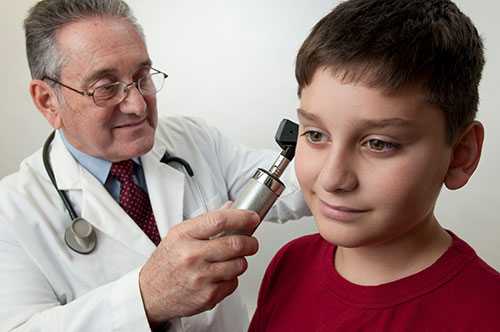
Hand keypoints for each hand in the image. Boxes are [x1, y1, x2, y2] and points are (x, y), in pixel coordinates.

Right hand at [138, 208, 259, 323]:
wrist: (149, 294)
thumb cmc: (166, 263)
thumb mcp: (179, 235)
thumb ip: (206, 222)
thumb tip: (232, 207)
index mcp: (184, 236)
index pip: (220, 220)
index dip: (242, 217)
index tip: (252, 218)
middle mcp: (192, 256)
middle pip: (235, 244)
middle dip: (250, 242)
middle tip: (251, 242)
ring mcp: (200, 277)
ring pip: (239, 265)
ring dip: (241, 261)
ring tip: (231, 260)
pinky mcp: (207, 296)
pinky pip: (233, 283)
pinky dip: (231, 278)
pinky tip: (219, 276)